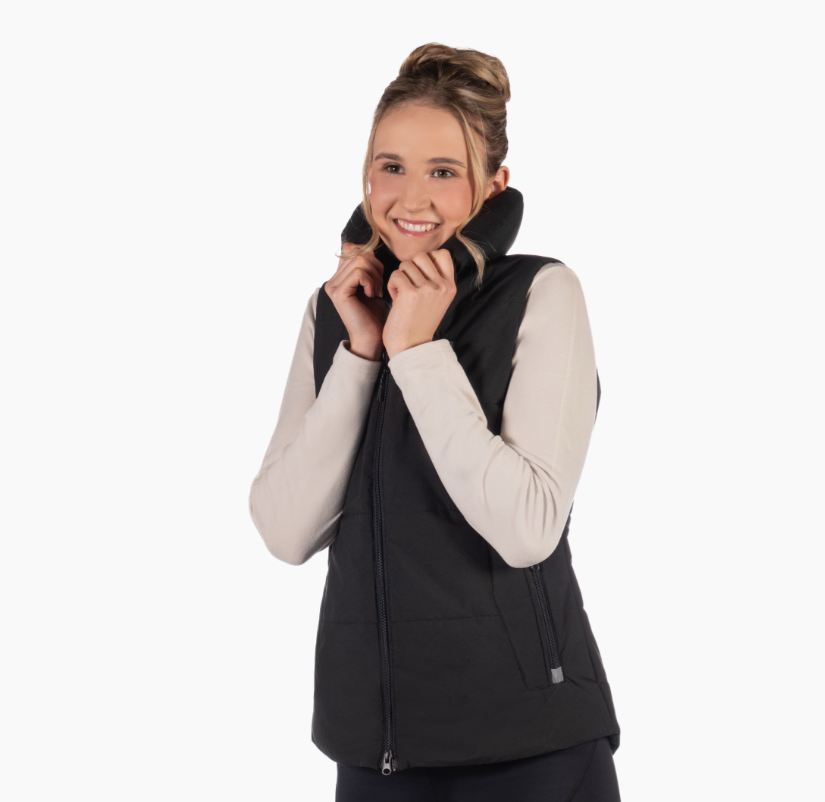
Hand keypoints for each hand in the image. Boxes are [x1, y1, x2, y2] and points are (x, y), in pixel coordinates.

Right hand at [324, 242, 388, 359]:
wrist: (371, 339)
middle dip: (375, 266)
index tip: (378, 277)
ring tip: (377, 291)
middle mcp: (332, 281)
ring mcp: (333, 286)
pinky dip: (370, 281)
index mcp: (339, 278)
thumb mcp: (373, 285)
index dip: (369, 258)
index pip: (351, 249)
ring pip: (359, 260)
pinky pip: (358, 272)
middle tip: (380, 286)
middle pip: (357, 252)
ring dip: (374, 274)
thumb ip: (368, 267)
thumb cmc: (375, 315)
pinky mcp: (339, 293)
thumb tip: (370, 250)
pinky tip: (373, 295)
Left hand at [383, 249, 455, 359]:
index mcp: (450, 286)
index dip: (427, 258)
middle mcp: (442, 285)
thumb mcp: (437, 299)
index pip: (442, 254)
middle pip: (421, 256)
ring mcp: (427, 289)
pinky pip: (395, 275)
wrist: (411, 346)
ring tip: (401, 294)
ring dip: (399, 277)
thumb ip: (435, 279)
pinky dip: (391, 285)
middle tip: (408, 285)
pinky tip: (395, 298)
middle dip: (410, 268)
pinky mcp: (410, 293)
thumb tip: (422, 258)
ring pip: (406, 264)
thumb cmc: (419, 322)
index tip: (420, 274)